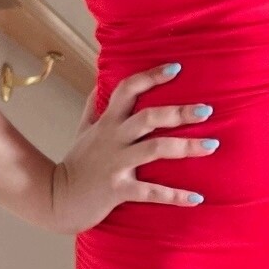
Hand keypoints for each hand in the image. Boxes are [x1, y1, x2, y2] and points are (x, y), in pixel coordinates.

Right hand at [49, 64, 217, 233]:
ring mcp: (116, 164)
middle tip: (207, 110)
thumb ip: (93, 108)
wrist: (55, 199)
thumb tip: (98, 83)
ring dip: (186, 147)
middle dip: (179, 112)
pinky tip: (197, 198)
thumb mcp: (82, 131)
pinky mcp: (118, 189)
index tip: (176, 68)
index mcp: (107, 122)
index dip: (151, 76)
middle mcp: (113, 139)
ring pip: (155, 149)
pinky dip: (175, 196)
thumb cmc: (74, 164)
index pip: (128, 90)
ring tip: (212, 145)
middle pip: (148, 117)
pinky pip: (151, 192)